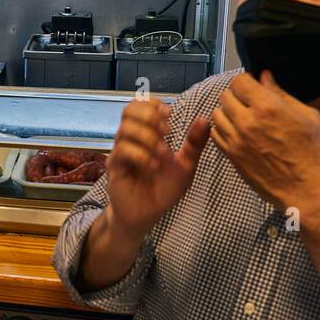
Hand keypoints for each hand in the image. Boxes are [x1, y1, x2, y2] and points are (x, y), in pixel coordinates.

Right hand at [106, 98, 209, 236]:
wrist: (147, 215)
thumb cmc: (163, 189)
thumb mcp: (185, 165)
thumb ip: (194, 144)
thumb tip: (204, 119)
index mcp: (145, 134)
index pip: (140, 105)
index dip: (153, 104)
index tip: (170, 113)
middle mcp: (130, 140)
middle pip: (128, 110)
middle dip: (150, 116)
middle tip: (167, 130)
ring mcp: (120, 152)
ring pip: (126, 129)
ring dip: (148, 137)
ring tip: (164, 154)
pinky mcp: (115, 168)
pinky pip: (123, 151)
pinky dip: (142, 156)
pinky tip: (154, 167)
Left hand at [211, 71, 319, 214]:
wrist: (309, 191)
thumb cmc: (315, 154)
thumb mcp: (309, 116)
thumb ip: (282, 94)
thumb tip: (265, 77)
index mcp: (267, 108)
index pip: (239, 81)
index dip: (247, 80)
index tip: (254, 85)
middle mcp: (247, 122)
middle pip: (225, 96)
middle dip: (237, 95)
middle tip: (250, 102)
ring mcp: (236, 141)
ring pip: (217, 114)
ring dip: (228, 112)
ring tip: (244, 117)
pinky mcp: (232, 156)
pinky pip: (216, 135)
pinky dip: (223, 129)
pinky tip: (238, 132)